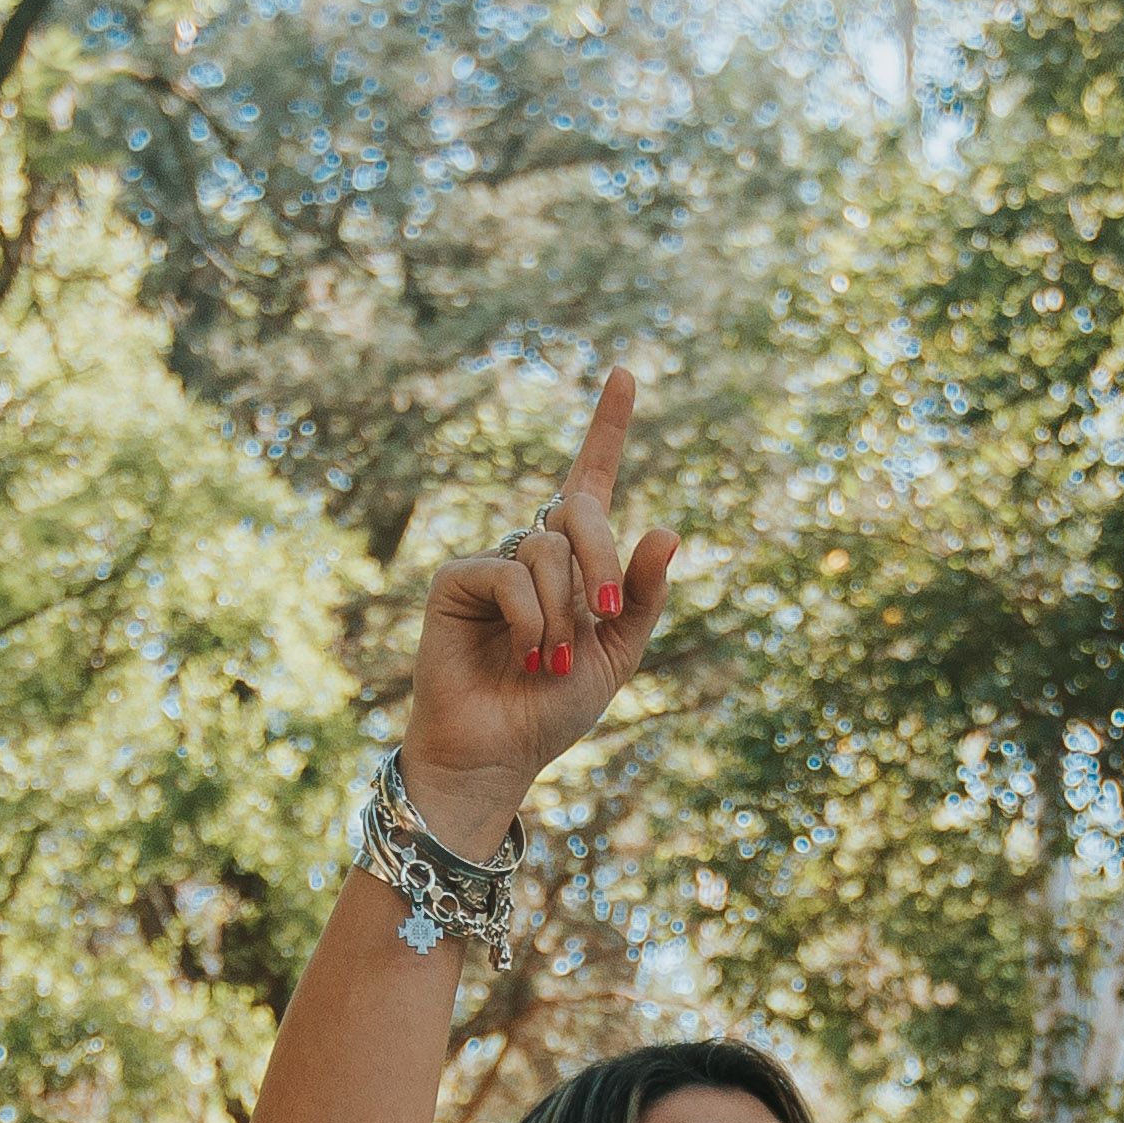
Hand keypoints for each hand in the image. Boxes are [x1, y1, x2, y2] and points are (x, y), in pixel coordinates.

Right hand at [395, 367, 682, 839]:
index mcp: (576, 562)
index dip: (608, 426)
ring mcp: (493, 562)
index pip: (592, 479)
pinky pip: (508, 573)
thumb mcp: (619, 652)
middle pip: (580, 512)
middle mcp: (533, 551)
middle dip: (602, 560)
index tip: (625, 371)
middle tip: (605, 618)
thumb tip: (666, 529)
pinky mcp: (456, 581)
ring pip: (546, 550)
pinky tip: (525, 654)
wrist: (500, 751)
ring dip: (561, 612)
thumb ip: (642, 595)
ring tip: (549, 662)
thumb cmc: (554, 707)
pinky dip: (528, 616)